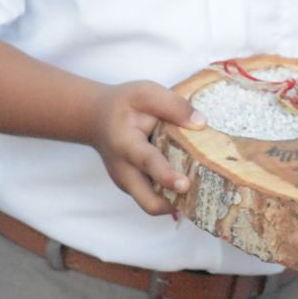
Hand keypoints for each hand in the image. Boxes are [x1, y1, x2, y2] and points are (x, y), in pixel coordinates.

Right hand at [90, 81, 206, 214]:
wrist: (96, 118)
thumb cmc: (123, 105)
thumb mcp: (145, 93)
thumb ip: (173, 105)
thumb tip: (201, 124)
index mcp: (126, 145)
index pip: (147, 163)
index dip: (166, 177)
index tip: (185, 185)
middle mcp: (125, 171)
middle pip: (149, 203)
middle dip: (175, 204)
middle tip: (201, 195)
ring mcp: (129, 184)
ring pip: (154, 205)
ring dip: (177, 202)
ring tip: (202, 190)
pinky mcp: (135, 188)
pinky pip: (156, 199)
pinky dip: (173, 197)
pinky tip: (192, 184)